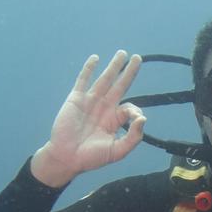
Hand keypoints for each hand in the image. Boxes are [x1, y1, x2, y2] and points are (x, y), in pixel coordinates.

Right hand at [30, 51, 146, 187]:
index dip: (135, 110)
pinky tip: (95, 58)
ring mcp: (90, 101)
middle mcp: (104, 107)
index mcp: (114, 120)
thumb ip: (133, 137)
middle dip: (129, 72)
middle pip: (120, 85)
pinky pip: (83, 80)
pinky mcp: (76, 99)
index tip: (134, 117)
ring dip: (114, 66)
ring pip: (105, 79)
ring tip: (122, 53)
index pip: (129, 107)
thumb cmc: (92, 157)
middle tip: (138, 58)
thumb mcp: (118, 151)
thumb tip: (143, 118)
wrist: (67, 157)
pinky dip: (89, 69)